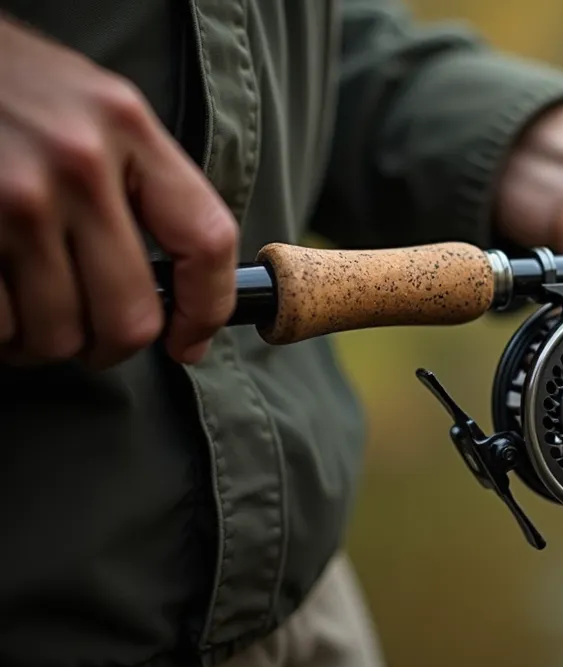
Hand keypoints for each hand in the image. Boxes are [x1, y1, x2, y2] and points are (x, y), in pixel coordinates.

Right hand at [0, 17, 237, 368]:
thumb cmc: (12, 88)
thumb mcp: (97, 109)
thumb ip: (144, 184)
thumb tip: (183, 287)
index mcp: (128, 128)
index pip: (206, 242)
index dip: (207, 311)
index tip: (190, 342)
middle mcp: (77, 162)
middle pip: (130, 314)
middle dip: (112, 346)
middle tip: (93, 340)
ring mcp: (13, 198)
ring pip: (57, 333)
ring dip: (46, 343)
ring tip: (32, 313)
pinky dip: (0, 331)